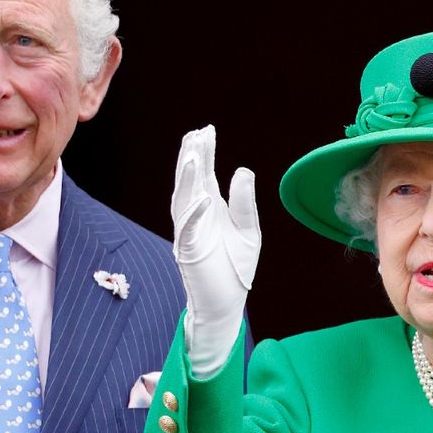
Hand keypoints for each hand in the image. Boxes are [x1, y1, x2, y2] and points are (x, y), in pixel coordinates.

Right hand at [171, 125, 259, 376]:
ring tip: (193, 155)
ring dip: (187, 179)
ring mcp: (189, 233)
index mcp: (209, 207)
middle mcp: (195, 216)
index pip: (204, 174)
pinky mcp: (189, 252)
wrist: (227, 303)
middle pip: (190, 181)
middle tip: (196, 134)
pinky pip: (189, 230)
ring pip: (183, 200)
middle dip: (191, 157)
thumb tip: (242, 170)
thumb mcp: (248, 230)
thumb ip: (245, 202)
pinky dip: (195, 214)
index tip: (206, 130)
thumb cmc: (235, 267)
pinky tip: (204, 199)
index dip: (204, 153)